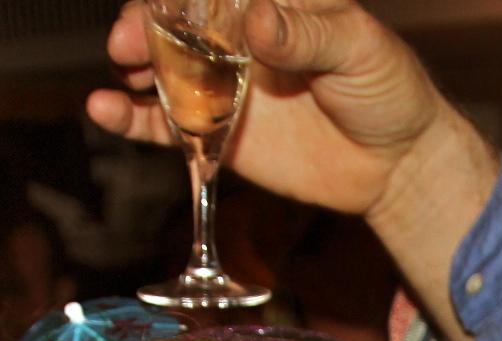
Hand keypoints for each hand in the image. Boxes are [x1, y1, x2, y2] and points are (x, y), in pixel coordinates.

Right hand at [90, 0, 477, 222]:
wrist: (395, 165)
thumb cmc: (389, 91)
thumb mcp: (360, 51)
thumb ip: (308, 37)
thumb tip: (259, 20)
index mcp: (274, 1)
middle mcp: (238, 36)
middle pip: (176, 20)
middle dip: (146, 22)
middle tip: (129, 37)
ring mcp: (222, 83)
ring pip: (160, 65)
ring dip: (131, 62)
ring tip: (121, 66)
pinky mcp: (214, 132)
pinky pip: (162, 124)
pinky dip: (129, 118)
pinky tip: (106, 110)